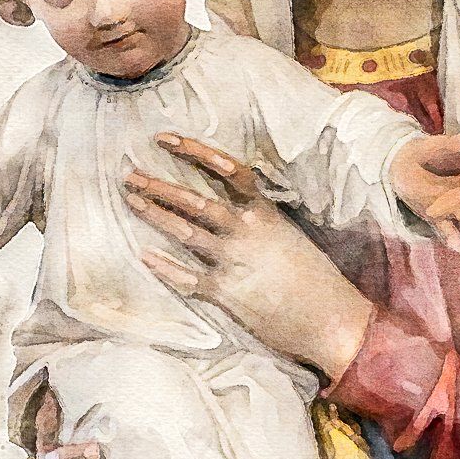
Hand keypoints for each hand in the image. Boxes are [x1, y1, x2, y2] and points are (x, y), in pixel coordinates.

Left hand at [123, 134, 374, 379]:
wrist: (331, 320)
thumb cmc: (317, 280)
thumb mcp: (291, 238)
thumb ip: (261, 222)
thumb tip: (237, 210)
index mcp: (265, 213)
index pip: (227, 169)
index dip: (194, 151)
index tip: (165, 138)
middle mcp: (245, 231)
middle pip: (194, 200)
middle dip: (158, 185)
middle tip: (128, 173)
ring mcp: (232, 261)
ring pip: (184, 232)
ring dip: (154, 214)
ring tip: (130, 200)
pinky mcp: (224, 293)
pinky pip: (185, 277)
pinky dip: (163, 267)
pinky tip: (143, 256)